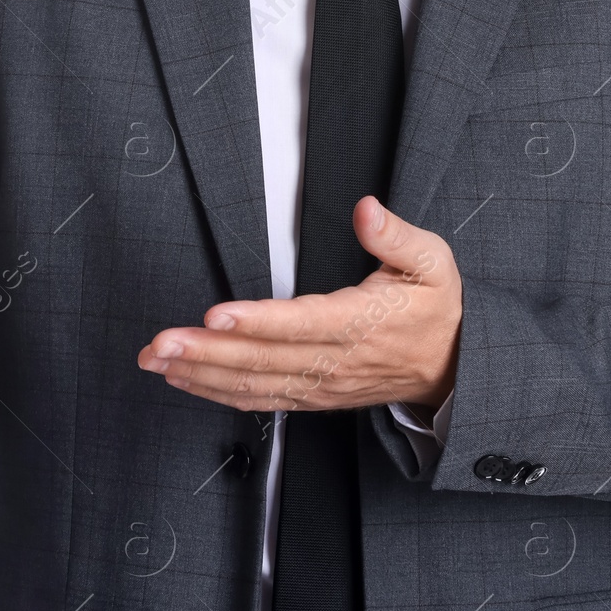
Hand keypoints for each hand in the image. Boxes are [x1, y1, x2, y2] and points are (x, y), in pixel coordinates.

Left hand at [137, 197, 460, 413]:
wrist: (452, 367)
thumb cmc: (436, 309)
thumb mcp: (432, 261)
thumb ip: (395, 235)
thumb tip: (366, 210)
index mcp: (361, 323)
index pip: (302, 324)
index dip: (257, 322)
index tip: (216, 315)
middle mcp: (336, 360)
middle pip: (264, 360)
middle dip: (206, 352)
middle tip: (161, 343)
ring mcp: (321, 384)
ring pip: (255, 385)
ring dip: (201, 374)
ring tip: (158, 360)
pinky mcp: (313, 397)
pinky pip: (261, 400)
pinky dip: (219, 392)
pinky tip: (186, 380)